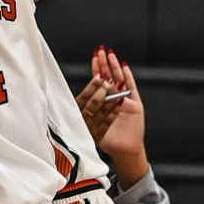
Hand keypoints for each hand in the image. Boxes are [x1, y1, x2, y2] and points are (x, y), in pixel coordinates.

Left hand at [75, 46, 147, 183]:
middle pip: (106, 80)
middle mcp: (112, 101)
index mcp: (100, 105)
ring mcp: (124, 101)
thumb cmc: (107, 141)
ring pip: (118, 80)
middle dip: (102, 66)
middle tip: (99, 52)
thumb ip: (81, 121)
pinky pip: (131, 88)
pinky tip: (124, 66)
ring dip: (113, 67)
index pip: (95, 88)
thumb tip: (66, 116)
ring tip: (108, 53)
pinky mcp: (136, 105)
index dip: (93, 78)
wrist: (124, 151)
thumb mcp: (90, 130)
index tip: (91, 66)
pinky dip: (128, 77)